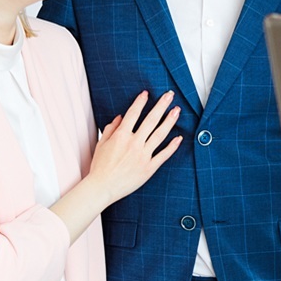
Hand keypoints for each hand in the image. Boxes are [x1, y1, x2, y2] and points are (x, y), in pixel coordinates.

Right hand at [85, 90, 182, 204]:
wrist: (102, 187)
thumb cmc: (100, 166)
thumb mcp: (102, 144)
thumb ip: (111, 129)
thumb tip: (120, 117)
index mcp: (121, 136)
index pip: (133, 113)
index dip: (140, 102)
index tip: (146, 93)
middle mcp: (134, 143)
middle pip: (151, 120)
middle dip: (161, 105)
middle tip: (170, 95)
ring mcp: (143, 155)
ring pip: (160, 134)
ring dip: (169, 121)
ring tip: (177, 111)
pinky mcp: (149, 167)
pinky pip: (163, 155)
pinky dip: (172, 146)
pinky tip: (179, 138)